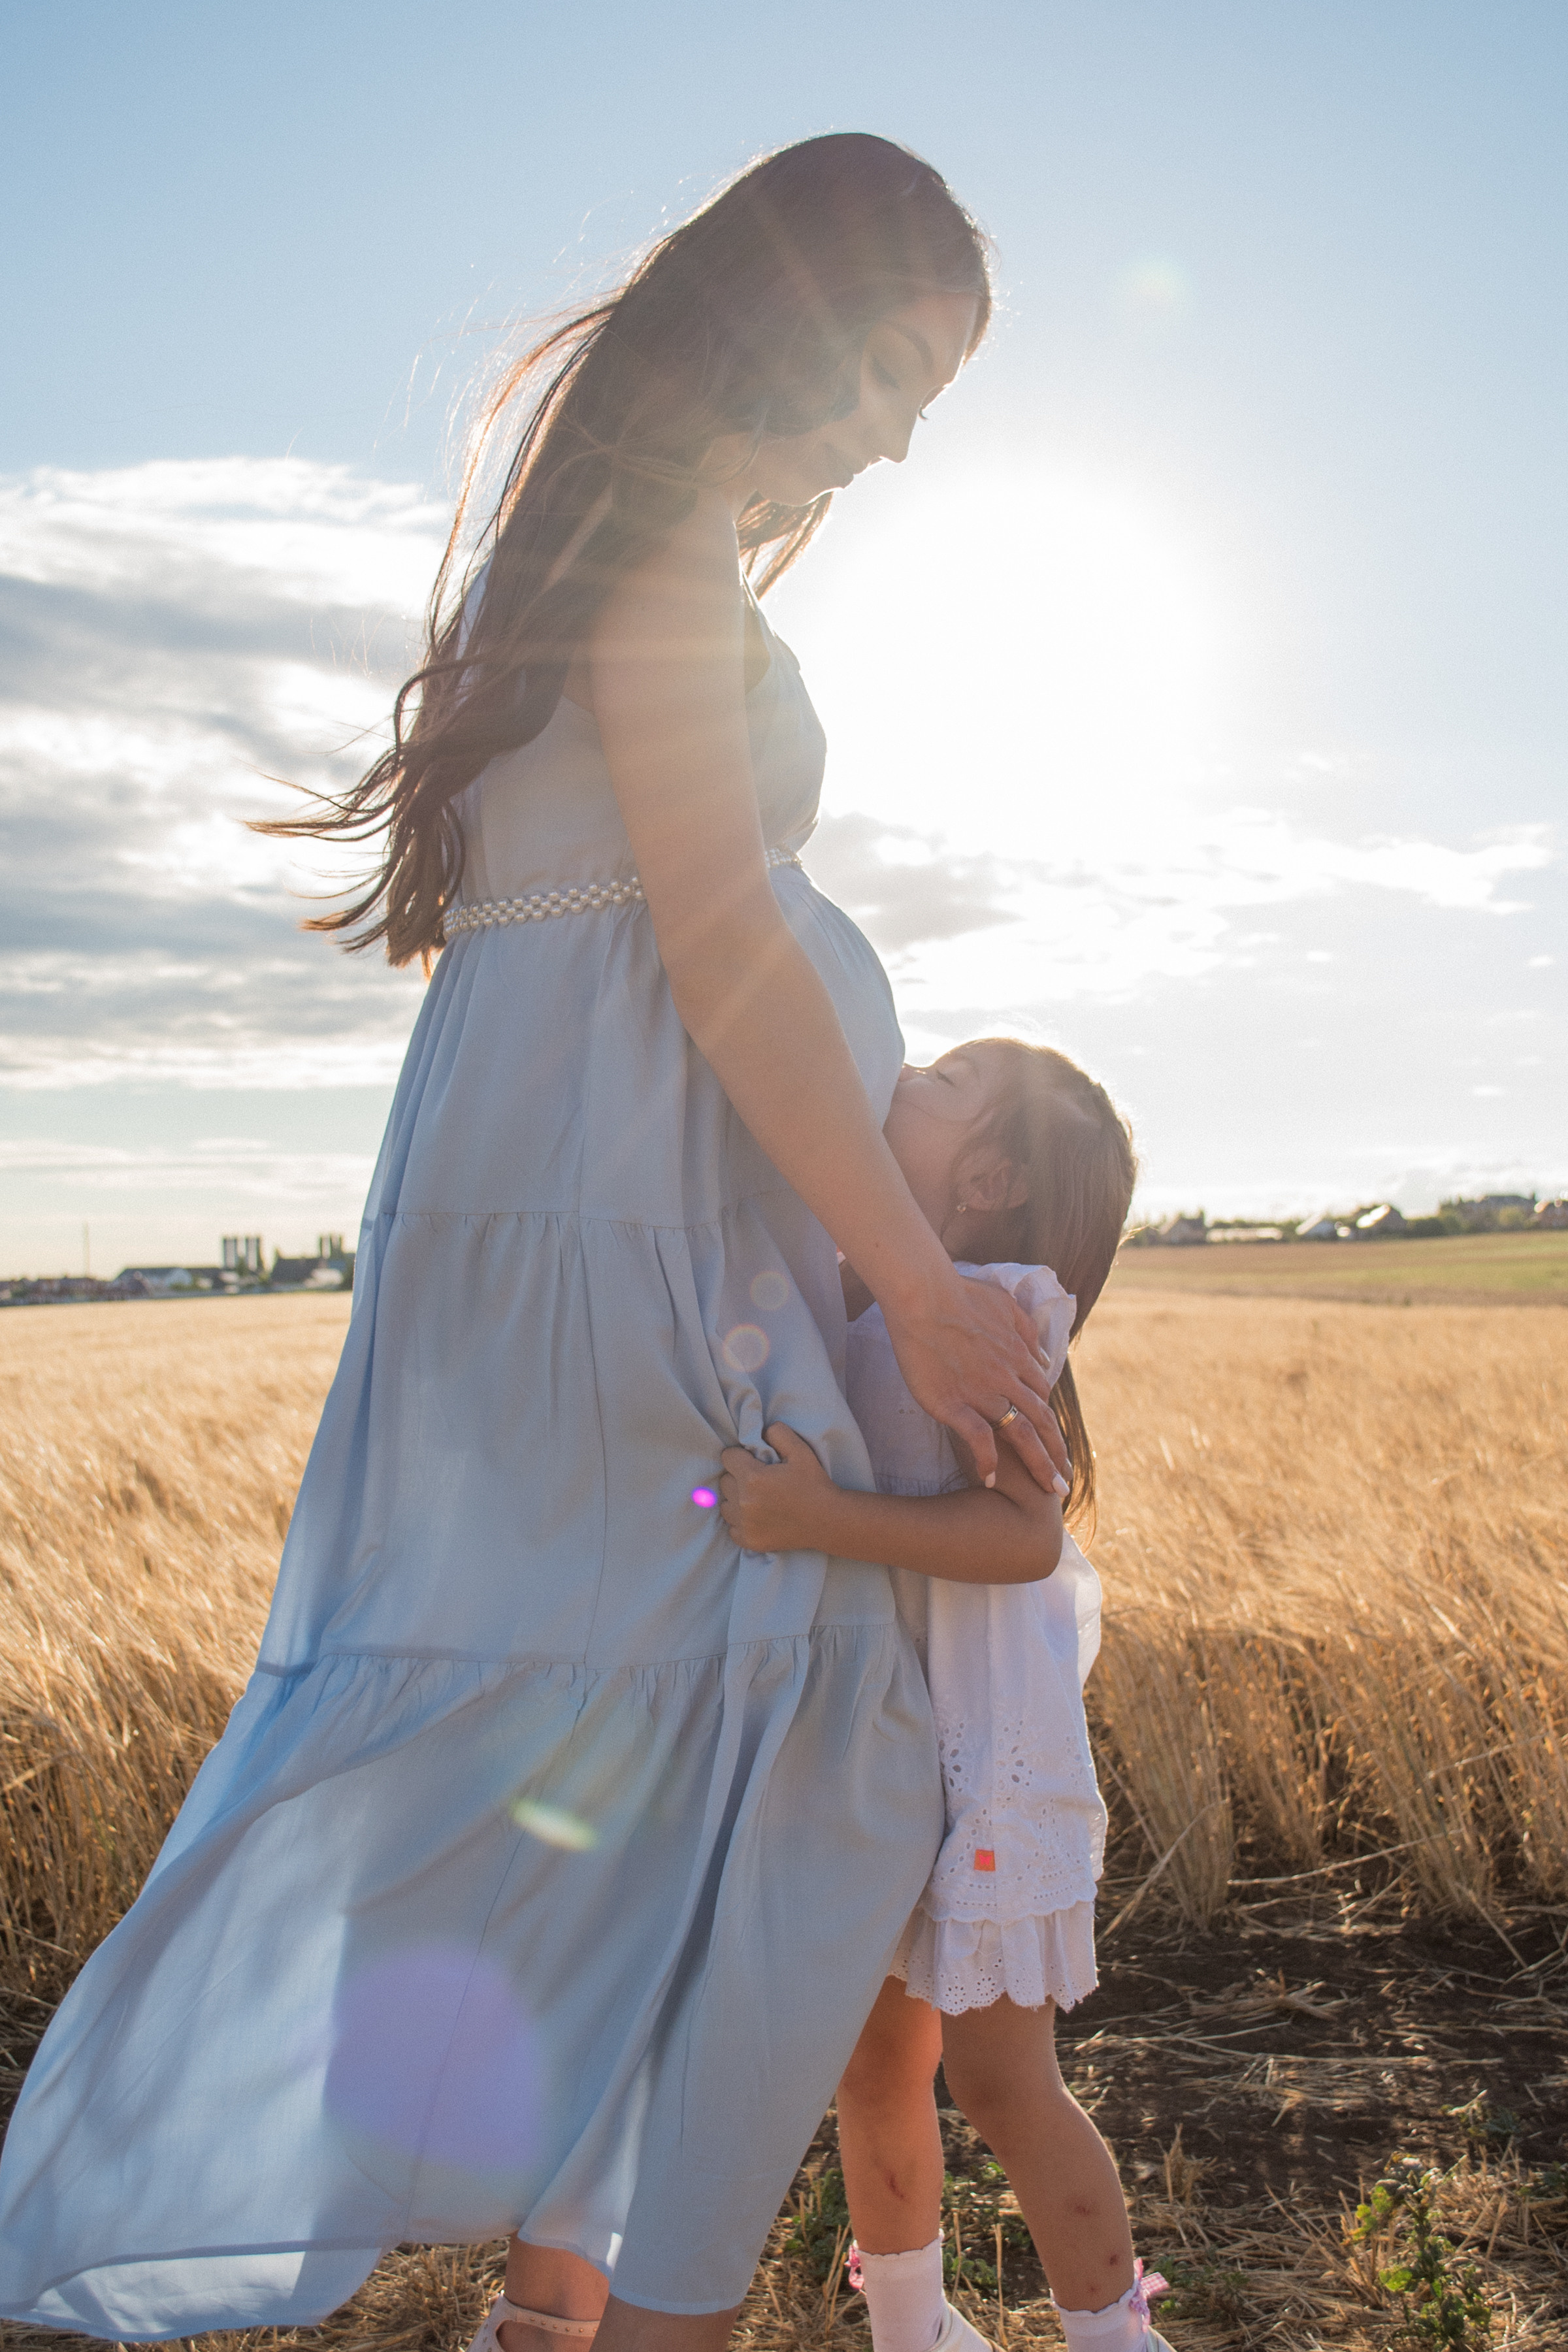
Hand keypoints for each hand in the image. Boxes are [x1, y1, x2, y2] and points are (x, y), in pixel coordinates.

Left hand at [718, 1425, 835, 1553]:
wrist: (829, 1521)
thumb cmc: (815, 1484)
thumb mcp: (801, 1450)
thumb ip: (778, 1433)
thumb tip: (761, 1432)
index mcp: (753, 1477)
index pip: (727, 1457)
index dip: (741, 1456)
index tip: (754, 1461)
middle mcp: (744, 1502)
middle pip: (724, 1481)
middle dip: (738, 1477)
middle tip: (759, 1480)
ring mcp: (745, 1524)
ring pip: (725, 1505)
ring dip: (736, 1499)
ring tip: (757, 1499)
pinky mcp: (749, 1541)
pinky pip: (731, 1527)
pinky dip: (741, 1522)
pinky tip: (759, 1517)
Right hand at [880, 1268, 1070, 1492]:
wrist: (924, 1296)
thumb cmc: (959, 1294)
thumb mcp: (1005, 1305)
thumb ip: (1027, 1332)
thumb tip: (1043, 1358)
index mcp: (1018, 1356)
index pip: (1042, 1397)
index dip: (1051, 1424)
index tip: (1055, 1445)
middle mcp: (1007, 1378)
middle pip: (1041, 1422)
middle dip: (1057, 1454)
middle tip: (1064, 1484)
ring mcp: (983, 1392)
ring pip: (1021, 1434)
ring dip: (1039, 1464)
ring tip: (1049, 1490)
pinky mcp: (955, 1403)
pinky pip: (979, 1438)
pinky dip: (988, 1460)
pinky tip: (991, 1479)